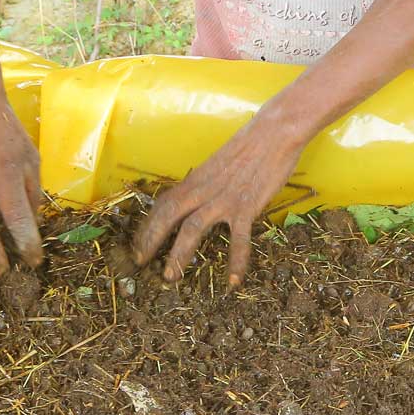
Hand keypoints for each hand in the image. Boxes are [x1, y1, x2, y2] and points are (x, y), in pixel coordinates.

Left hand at [131, 123, 301, 285]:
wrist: (274, 132)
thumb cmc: (250, 144)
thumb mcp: (220, 163)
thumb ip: (208, 183)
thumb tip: (201, 199)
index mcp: (196, 179)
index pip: (164, 203)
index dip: (149, 225)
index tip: (139, 243)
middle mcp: (204, 189)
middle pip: (168, 216)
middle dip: (151, 241)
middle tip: (142, 263)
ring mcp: (224, 198)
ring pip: (192, 228)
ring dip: (179, 254)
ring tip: (171, 277)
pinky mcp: (246, 206)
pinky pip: (238, 239)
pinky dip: (236, 261)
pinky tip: (233, 282)